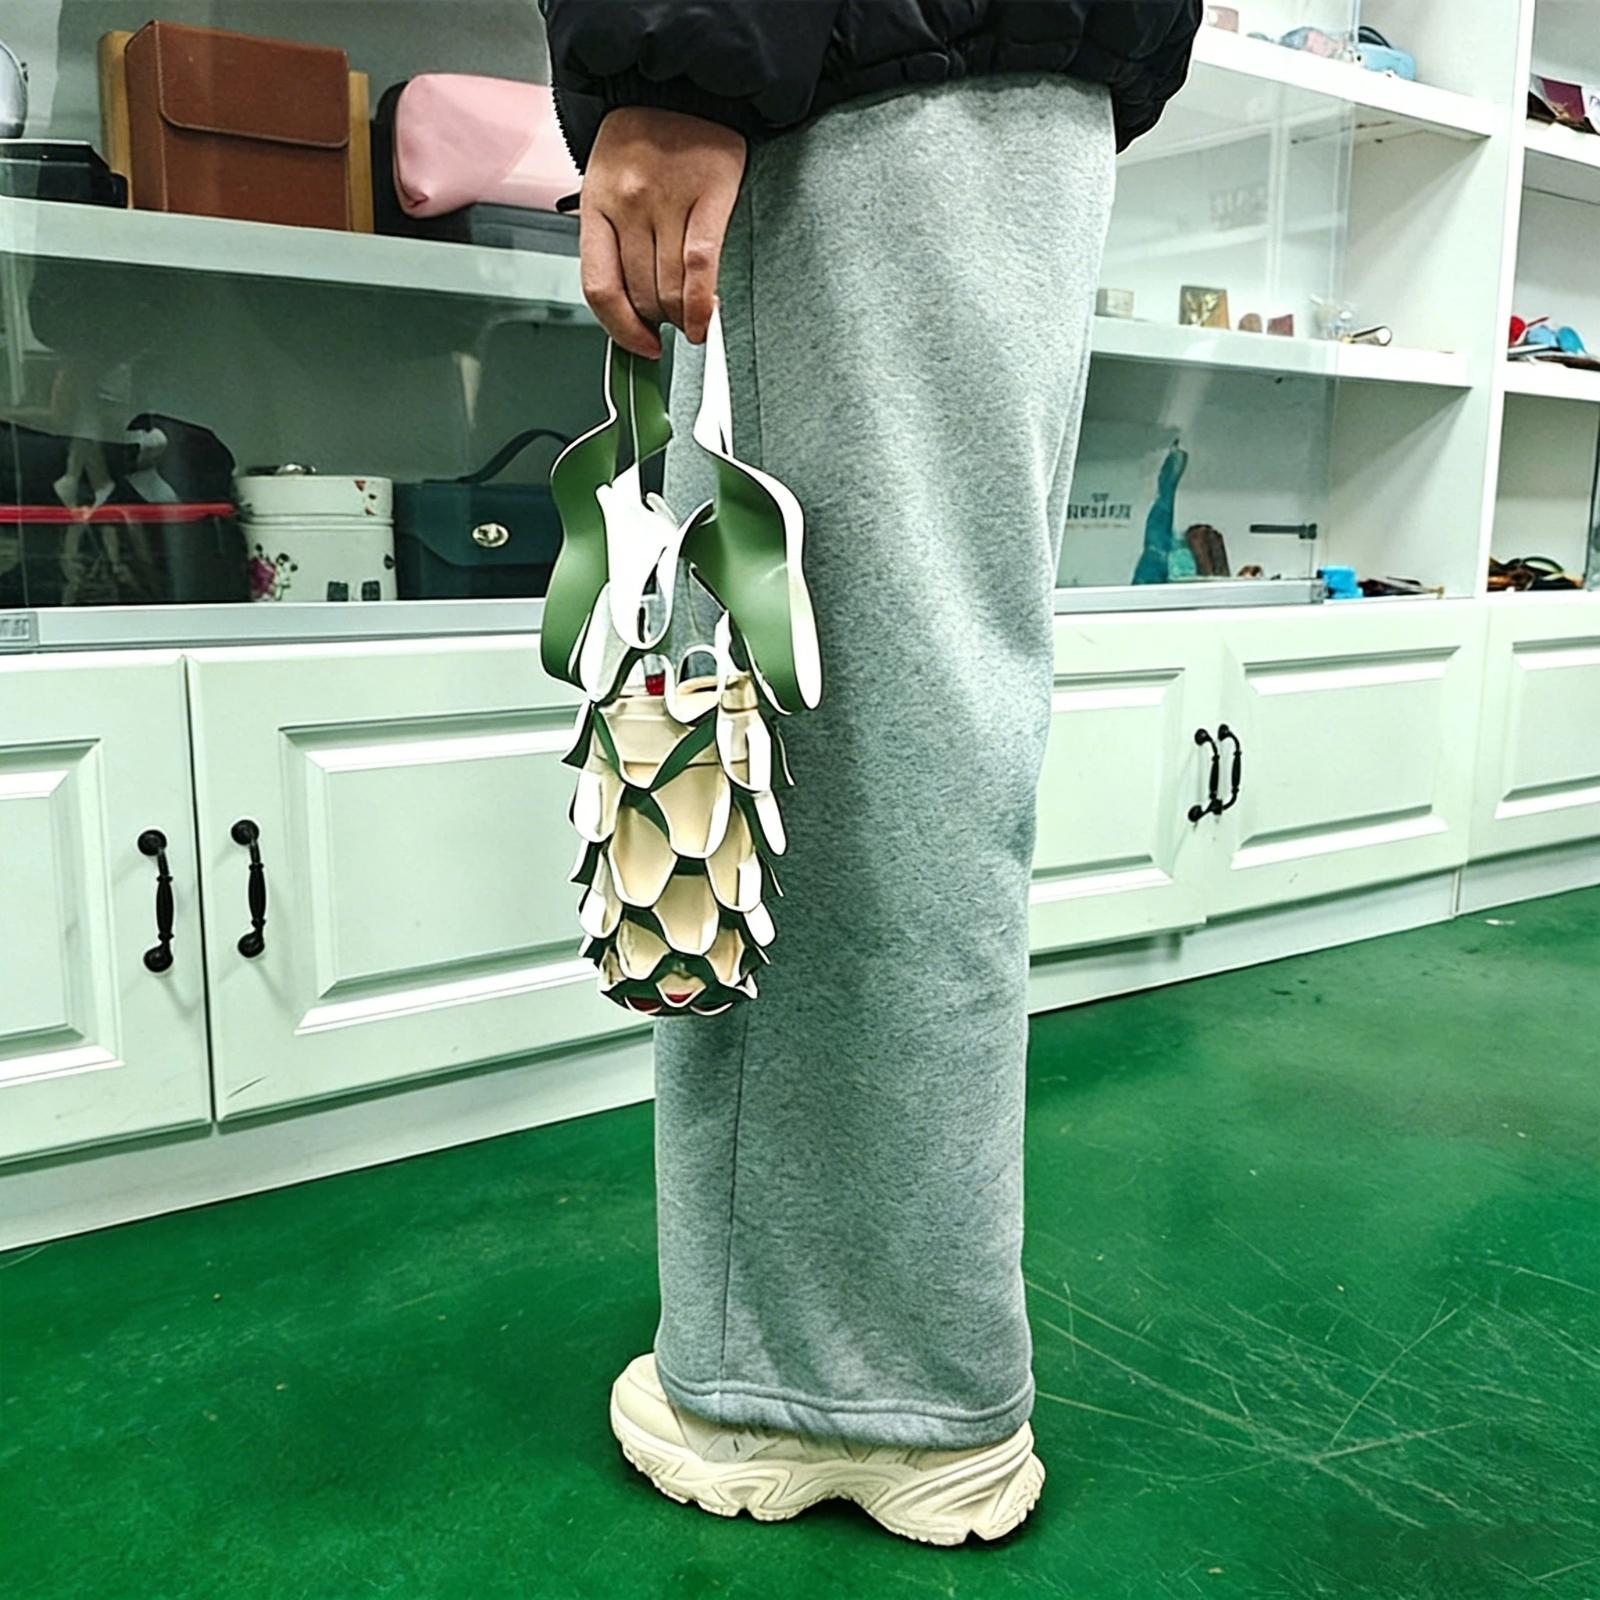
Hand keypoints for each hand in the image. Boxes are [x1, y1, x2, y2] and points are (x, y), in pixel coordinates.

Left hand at [579, 107, 746, 358]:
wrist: (682, 85)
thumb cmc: (644, 144)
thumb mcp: (609, 186)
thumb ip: (615, 242)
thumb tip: (631, 315)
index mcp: (596, 203)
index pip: (600, 287)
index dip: (620, 330)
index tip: (639, 347)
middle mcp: (628, 202)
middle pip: (641, 294)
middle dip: (656, 321)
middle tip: (668, 323)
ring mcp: (668, 198)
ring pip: (671, 288)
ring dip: (680, 317)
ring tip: (688, 318)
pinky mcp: (710, 194)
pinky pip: (702, 265)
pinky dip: (701, 304)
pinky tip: (704, 320)